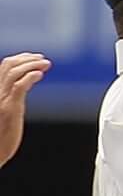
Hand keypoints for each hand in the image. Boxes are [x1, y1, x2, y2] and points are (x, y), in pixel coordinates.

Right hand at [0, 52, 48, 166]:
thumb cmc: (0, 138)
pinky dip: (30, 77)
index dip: (20, 59)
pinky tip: (40, 75)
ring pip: (14, 72)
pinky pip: (18, 87)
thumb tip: (21, 92)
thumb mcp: (6, 114)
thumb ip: (12, 100)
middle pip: (8, 65)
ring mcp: (1, 99)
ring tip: (45, 65)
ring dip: (32, 65)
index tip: (35, 57)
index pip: (4, 66)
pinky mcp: (9, 108)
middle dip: (28, 58)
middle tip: (43, 59)